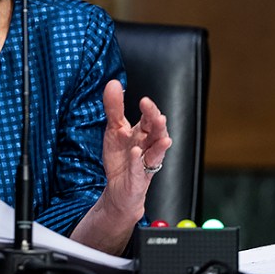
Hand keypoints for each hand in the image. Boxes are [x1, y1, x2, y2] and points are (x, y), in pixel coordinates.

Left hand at [100, 79, 171, 220]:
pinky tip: (135, 152)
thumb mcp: (113, 130)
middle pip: (157, 132)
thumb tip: (113, 83)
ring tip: (161, 132)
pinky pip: (139, 169)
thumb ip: (114, 108)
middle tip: (156, 114)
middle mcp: (147, 147)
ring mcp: (145, 163)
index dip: (149, 110)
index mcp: (142, 134)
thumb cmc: (121, 158)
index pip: (149, 119)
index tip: (144, 100)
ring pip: (156, 151)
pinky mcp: (138, 179)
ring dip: (159, 142)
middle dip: (157, 123)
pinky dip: (137, 161)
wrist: (118, 190)